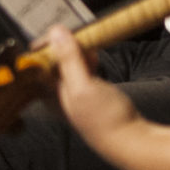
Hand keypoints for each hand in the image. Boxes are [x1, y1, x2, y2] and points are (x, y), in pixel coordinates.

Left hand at [42, 26, 139, 148]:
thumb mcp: (84, 85)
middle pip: (52, 61)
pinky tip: (95, 57)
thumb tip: (55, 32)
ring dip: (77, 52)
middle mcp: (56, 94)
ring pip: (68, 63)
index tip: (59, 31)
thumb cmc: (105, 119)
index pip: (38, 62)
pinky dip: (87, 61)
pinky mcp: (88, 93)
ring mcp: (73, 93)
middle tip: (78, 36)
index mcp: (47, 94)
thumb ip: (68, 59)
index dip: (47, 44)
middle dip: (64, 46)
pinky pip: (82, 70)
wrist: (131, 139)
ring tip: (89, 46)